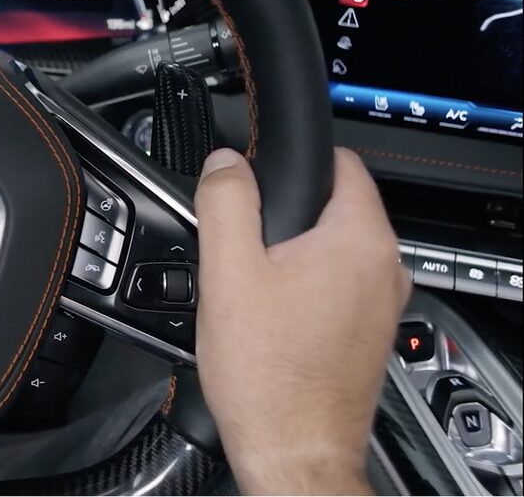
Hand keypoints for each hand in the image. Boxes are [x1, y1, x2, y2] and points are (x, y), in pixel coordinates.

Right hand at [195, 148, 408, 494]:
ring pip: (331, 250)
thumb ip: (225, 204)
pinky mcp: (369, 332)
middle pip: (332, 206)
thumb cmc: (268, 375)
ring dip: (292, 256)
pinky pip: (336, 287)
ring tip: (250, 289)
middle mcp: (385, 268)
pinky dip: (305, 289)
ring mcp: (383, 304)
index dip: (291, 161)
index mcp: (360, 239)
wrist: (293, 449)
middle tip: (239, 246)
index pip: (340, 162)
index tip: (255, 178)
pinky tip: (269, 318)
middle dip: (284, 215)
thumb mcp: (228, 273)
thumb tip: (224, 164)